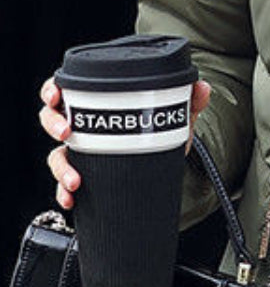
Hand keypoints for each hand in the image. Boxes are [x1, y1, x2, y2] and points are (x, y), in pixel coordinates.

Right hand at [38, 75, 211, 210]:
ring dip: (60, 168)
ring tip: (75, 179)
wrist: (166, 167)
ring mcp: (81, 154)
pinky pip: (64, 185)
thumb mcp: (173, 117)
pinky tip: (71, 199)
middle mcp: (84, 128)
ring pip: (56, 156)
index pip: (65, 90)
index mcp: (97, 105)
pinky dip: (64, 192)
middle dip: (53, 124)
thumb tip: (202, 87)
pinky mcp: (87, 176)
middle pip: (51, 119)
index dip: (53, 90)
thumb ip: (189, 102)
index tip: (57, 95)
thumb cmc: (159, 134)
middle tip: (66, 132)